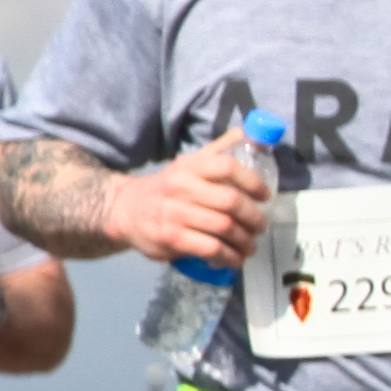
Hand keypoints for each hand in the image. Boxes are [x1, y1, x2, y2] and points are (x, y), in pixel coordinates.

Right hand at [122, 132, 275, 268]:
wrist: (125, 210)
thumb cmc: (167, 187)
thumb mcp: (188, 164)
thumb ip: (218, 151)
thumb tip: (247, 132)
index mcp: (190, 167)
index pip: (227, 167)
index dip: (252, 181)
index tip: (265, 196)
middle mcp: (182, 187)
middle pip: (231, 202)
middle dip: (254, 218)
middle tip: (260, 227)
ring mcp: (175, 214)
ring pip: (224, 228)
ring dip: (245, 241)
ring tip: (251, 245)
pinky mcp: (171, 238)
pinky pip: (210, 249)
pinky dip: (229, 257)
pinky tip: (235, 259)